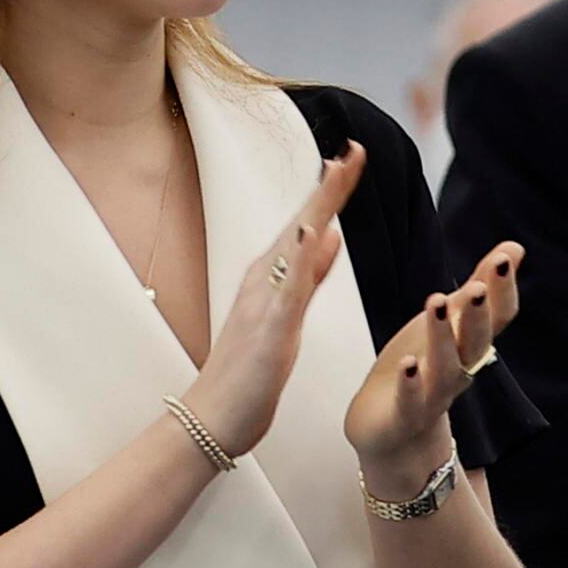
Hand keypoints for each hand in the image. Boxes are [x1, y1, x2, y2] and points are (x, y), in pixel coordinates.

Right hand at [182, 146, 361, 457]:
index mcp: (272, 277)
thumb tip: (330, 236)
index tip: (352, 157)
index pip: (306, 224)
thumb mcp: (288, 316)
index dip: (329, 191)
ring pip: (294, 243)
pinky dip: (300, 257)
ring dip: (318, 206)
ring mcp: (263, 300)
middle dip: (329, 186)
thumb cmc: (250, 372)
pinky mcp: (267, 327)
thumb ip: (309, 276)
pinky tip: (313, 232)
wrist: (213, 417)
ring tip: (338, 170)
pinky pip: (286, 287)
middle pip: (302, 222)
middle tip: (354, 149)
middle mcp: (264, 279)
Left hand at [351, 242, 521, 504]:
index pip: (498, 316)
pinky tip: (409, 363)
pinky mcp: (405, 415)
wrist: (393, 431)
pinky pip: (412, 401)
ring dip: (442, 337)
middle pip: (476, 341)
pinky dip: (412, 383)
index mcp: (471, 343)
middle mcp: (460, 368)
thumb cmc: (422, 367)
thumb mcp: (449, 320)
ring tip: (435, 303)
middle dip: (480, 313)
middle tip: (480, 285)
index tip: (505, 257)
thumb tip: (514, 248)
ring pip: (445, 367)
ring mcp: (434, 394)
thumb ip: (481, 285)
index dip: (503, 289)